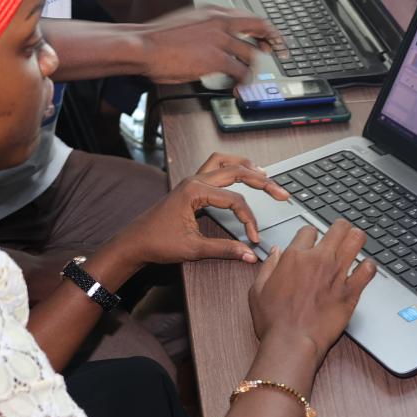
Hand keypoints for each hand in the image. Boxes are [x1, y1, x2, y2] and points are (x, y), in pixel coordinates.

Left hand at [112, 156, 291, 265]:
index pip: (235, 201)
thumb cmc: (158, 243)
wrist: (134, 242)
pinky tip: (241, 173)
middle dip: (261, 182)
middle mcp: (194, 180)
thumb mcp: (194, 249)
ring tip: (264, 173)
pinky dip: (231, 168)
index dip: (249, 219)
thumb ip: (225, 249)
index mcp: (195, 191)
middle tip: (282, 193)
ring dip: (245, 165)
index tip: (254, 238)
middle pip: (236, 172)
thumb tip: (249, 254)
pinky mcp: (190, 186)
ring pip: (224, 162)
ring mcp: (191, 180)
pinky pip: (214, 167)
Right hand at [136, 6, 276, 83]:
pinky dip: (242, 82)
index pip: (250, 17)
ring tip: (246, 79)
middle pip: (259, 30)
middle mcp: (220, 21)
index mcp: (212, 11)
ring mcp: (219, 39)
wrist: (143, 46)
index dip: (266, 29)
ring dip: (251, 69)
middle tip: (276, 56)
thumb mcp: (186, 23)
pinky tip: (237, 88)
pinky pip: (240, 71)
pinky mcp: (216, 58)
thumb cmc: (157, 39)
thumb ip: (205, 28)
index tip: (272, 39)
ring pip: (251, 54)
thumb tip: (217, 40)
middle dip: (272, 44)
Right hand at [249, 220, 375, 364]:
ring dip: (357, 239)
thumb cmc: (274, 321)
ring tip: (355, 244)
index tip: (312, 242)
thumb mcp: (257, 290)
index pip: (309, 230)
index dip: (311, 235)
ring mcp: (337, 274)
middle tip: (341, 234)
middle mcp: (318, 260)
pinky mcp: (351, 291)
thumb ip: (268, 266)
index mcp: (294, 257)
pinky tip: (365, 269)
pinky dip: (369, 266)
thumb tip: (275, 252)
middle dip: (340, 228)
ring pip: (356, 240)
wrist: (292, 342)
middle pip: (338, 228)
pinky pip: (369, 269)